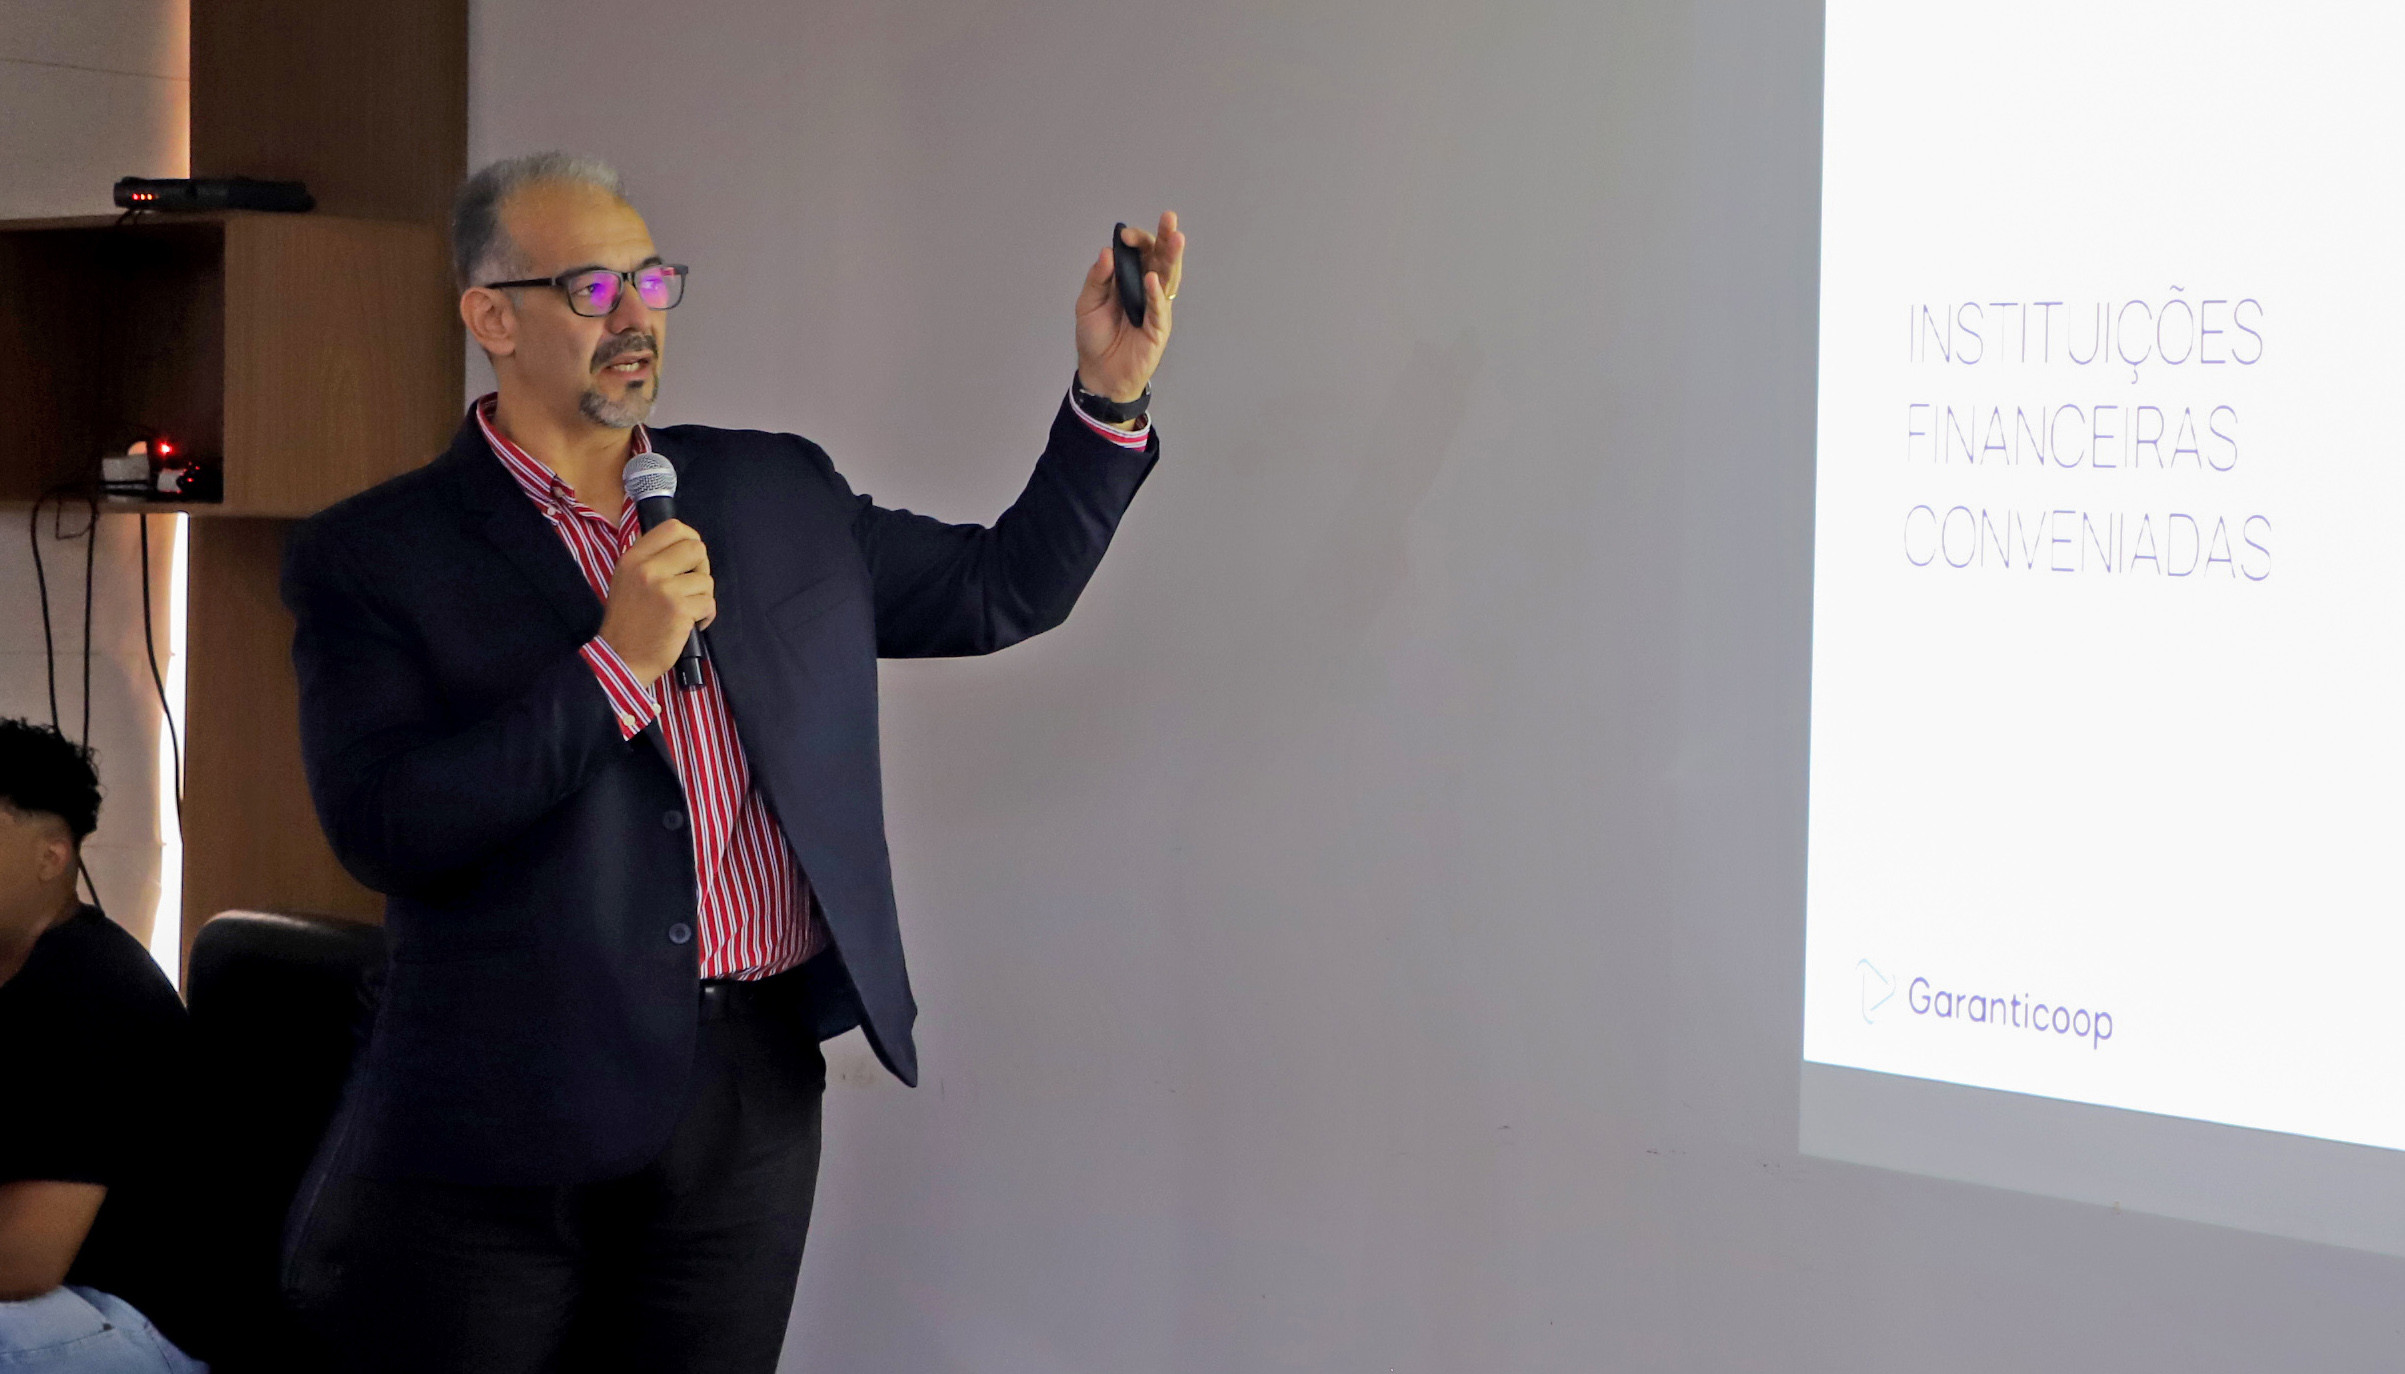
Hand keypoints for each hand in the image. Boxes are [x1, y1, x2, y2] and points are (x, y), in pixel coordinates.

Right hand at [598, 519, 713, 682]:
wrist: (621, 657)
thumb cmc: (627, 620)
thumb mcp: (627, 579)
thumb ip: (650, 560)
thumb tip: (684, 545)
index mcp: (633, 558)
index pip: (673, 528)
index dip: (690, 538)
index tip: (691, 557)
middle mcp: (647, 569)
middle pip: (696, 548)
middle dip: (702, 567)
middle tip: (693, 585)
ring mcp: (664, 589)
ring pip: (706, 579)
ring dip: (703, 596)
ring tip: (687, 609)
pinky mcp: (679, 609)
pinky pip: (709, 602)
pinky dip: (705, 615)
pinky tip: (691, 623)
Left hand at [1075, 211, 1184, 406]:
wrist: (1099, 372)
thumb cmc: (1095, 337)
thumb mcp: (1088, 303)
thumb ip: (1097, 279)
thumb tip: (1108, 252)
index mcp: (1130, 279)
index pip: (1140, 253)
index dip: (1135, 240)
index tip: (1125, 235)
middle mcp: (1147, 289)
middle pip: (1160, 259)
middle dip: (1166, 238)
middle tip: (1169, 218)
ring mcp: (1155, 308)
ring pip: (1168, 278)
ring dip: (1172, 258)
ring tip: (1176, 238)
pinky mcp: (1158, 328)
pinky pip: (1158, 308)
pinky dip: (1156, 294)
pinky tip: (1154, 279)